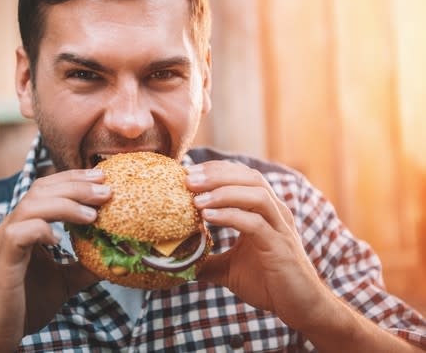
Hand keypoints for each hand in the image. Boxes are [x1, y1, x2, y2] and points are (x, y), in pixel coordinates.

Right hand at [0, 169, 110, 351]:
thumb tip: (115, 258)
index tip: (101, 177)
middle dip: (75, 185)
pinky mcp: (2, 261)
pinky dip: (41, 230)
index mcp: (25, 225)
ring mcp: (4, 241)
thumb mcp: (65, 281)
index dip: (73, 179)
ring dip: (65, 204)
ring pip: (31, 205)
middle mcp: (12, 226)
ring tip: (92, 214)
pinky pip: (19, 234)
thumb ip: (84, 265)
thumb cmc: (27, 305)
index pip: (47, 188)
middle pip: (41, 189)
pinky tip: (60, 239)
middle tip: (105, 189)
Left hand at [186, 161, 329, 330]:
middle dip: (217, 174)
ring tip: (196, 198)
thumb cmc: (269, 284)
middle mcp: (275, 213)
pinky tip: (208, 216)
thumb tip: (178, 263)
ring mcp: (280, 228)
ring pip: (256, 194)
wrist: (301, 308)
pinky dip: (231, 216)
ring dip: (223, 192)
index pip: (242, 176)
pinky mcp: (280, 247)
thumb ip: (207, 261)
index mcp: (265, 211)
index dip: (216, 170)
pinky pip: (256, 224)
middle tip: (188, 178)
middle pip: (249, 177)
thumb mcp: (229, 269)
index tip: (188, 172)